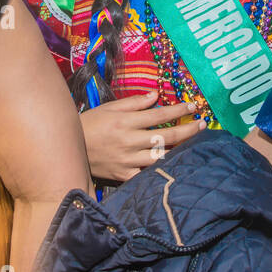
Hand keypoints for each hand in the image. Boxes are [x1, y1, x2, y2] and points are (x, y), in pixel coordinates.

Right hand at [79, 92, 206, 182]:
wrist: (68, 148)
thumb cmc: (90, 124)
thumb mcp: (109, 108)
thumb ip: (134, 102)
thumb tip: (156, 95)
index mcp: (125, 121)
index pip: (158, 115)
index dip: (178, 110)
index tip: (193, 105)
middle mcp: (128, 140)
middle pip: (165, 136)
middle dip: (187, 129)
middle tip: (202, 124)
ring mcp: (126, 160)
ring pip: (160, 157)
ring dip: (180, 150)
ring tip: (195, 144)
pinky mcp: (123, 175)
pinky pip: (146, 175)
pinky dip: (160, 171)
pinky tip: (174, 166)